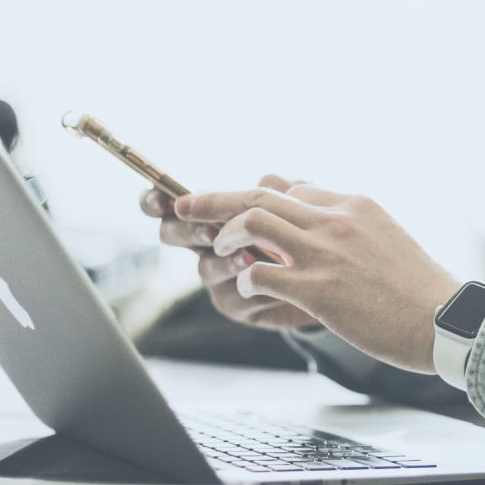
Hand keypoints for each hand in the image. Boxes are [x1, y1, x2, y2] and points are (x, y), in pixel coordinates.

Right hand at [139, 174, 320, 330]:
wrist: (328, 279)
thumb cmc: (308, 235)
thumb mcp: (300, 205)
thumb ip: (282, 190)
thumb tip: (268, 179)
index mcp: (213, 214)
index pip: (171, 204)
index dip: (156, 199)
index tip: (161, 197)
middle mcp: (208, 244)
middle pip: (173, 234)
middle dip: (186, 231)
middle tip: (209, 231)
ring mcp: (219, 276)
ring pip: (205, 268)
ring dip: (224, 262)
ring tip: (247, 257)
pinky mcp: (238, 304)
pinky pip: (233, 297)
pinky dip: (252, 287)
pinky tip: (271, 283)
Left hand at [174, 182, 461, 372]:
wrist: (445, 321)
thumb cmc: (420, 291)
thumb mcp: (386, 239)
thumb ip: (350, 228)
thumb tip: (321, 228)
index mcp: (354, 205)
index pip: (292, 188)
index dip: (257, 199)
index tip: (236, 212)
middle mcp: (336, 220)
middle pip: (260, 194)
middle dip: (213, 199)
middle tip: (183, 206)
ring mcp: (326, 253)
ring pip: (253, 222)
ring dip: (225, 235)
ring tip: (219, 252)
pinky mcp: (319, 290)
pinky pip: (262, 272)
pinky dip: (247, 279)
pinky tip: (251, 289)